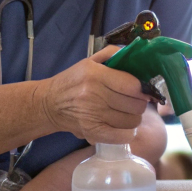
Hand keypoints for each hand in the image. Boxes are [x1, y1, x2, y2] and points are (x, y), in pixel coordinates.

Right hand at [34, 45, 148, 143]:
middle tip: (132, 102)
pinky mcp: (91, 132)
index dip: (143, 89)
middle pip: (136, 105)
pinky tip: (123, 127)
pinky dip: (127, 134)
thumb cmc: (73, 81)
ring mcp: (93, 115)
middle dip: (139, 103)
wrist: (48, 104)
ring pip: (132, 121)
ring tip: (125, 113)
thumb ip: (112, 54)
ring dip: (133, 118)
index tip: (142, 90)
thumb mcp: (89, 61)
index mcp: (95, 74)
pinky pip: (122, 136)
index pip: (133, 86)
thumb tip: (134, 55)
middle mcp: (94, 94)